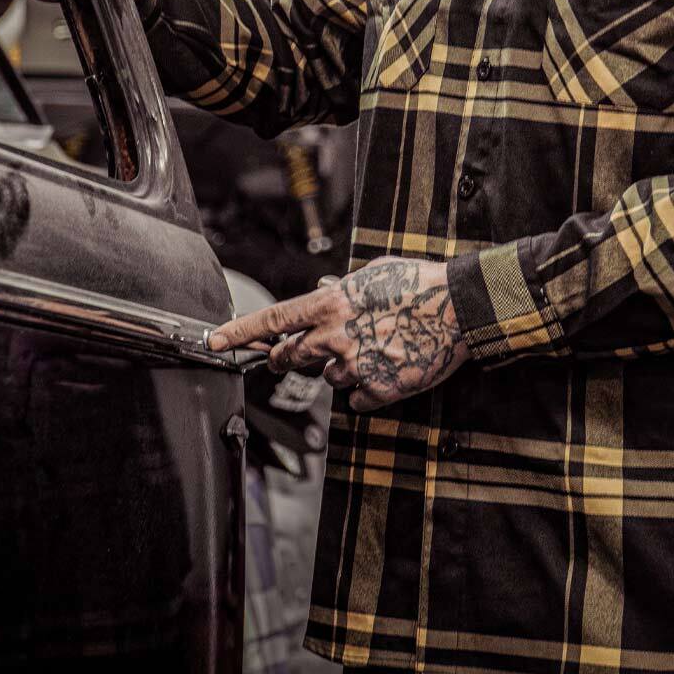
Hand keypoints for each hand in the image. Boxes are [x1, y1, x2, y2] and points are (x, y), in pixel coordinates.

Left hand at [208, 257, 470, 413]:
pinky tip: (387, 367)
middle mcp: (335, 337)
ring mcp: (356, 366)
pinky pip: (356, 398)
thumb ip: (341, 290)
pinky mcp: (379, 389)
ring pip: (328, 377)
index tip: (214, 341)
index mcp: (330, 305)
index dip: (238, 333)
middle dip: (287, 357)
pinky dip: (366, 388)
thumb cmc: (418, 284)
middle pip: (291, 356)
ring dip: (340, 367)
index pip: (272, 321)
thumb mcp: (372, 274)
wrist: (459, 308)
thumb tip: (324, 294)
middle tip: (297, 354)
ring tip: (373, 348)